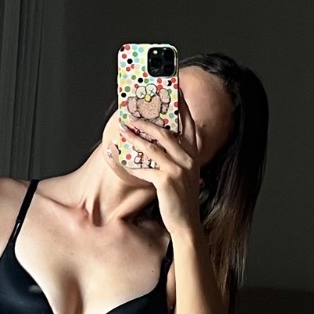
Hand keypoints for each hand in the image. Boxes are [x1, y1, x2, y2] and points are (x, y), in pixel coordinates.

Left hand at [109, 91, 204, 233]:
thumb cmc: (182, 198)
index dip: (182, 106)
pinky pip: (143, 167)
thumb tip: (165, 138)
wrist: (186, 223)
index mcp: (194, 154)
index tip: (173, 90)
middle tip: (133, 111)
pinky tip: (120, 158)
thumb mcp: (187, 173)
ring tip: (124, 127)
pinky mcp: (166, 181)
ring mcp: (178, 169)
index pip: (189, 123)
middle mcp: (188, 159)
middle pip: (166, 131)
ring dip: (135, 135)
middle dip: (147, 119)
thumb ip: (181, 155)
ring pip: (152, 146)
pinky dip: (130, 163)